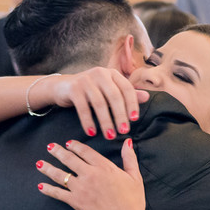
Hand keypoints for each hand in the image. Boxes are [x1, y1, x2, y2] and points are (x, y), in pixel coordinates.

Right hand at [34, 68, 149, 140]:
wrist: (62, 87)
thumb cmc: (91, 92)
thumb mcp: (110, 92)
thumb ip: (127, 95)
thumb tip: (147, 96)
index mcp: (112, 74)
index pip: (127, 88)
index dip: (132, 104)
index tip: (134, 119)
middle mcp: (100, 73)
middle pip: (114, 96)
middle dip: (120, 116)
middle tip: (124, 131)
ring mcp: (86, 79)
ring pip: (99, 103)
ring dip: (106, 121)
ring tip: (110, 136)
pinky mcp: (73, 88)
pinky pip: (83, 107)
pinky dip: (88, 121)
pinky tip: (92, 132)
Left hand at [37, 139, 147, 209]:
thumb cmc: (132, 202)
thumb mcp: (135, 177)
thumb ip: (129, 158)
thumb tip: (127, 142)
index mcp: (104, 167)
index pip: (85, 151)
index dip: (75, 146)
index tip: (69, 143)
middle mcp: (89, 174)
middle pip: (69, 159)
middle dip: (58, 151)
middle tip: (49, 146)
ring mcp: (80, 188)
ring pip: (60, 174)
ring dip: (48, 168)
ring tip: (39, 163)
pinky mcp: (75, 201)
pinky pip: (58, 193)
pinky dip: (48, 189)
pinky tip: (40, 186)